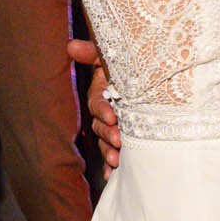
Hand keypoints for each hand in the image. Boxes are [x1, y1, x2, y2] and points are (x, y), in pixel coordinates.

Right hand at [70, 37, 120, 175]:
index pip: (98, 104)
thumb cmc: (127, 65)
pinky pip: (112, 155)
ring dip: (109, 152)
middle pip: (100, 127)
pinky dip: (110, 167)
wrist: (150, 77)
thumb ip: (92, 52)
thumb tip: (69, 46)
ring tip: (117, 159)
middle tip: (118, 140)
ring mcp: (113, 128)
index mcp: (102, 94)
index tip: (112, 116)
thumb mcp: (110, 56)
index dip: (103, 110)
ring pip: (106, 143)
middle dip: (107, 134)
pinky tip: (111, 175)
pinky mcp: (121, 141)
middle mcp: (106, 112)